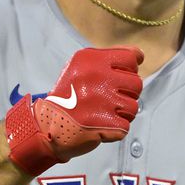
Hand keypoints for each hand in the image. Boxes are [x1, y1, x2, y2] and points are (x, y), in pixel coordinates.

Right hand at [5, 47, 142, 175]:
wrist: (45, 125)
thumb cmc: (68, 96)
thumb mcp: (81, 68)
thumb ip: (109, 59)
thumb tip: (139, 55)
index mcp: (91, 59)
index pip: (131, 58)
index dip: (129, 70)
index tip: (120, 77)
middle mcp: (97, 77)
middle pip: (136, 83)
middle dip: (126, 93)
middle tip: (108, 99)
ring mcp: (102, 101)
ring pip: (133, 106)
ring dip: (122, 112)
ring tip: (104, 112)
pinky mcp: (105, 123)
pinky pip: (125, 125)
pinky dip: (116, 129)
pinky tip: (101, 124)